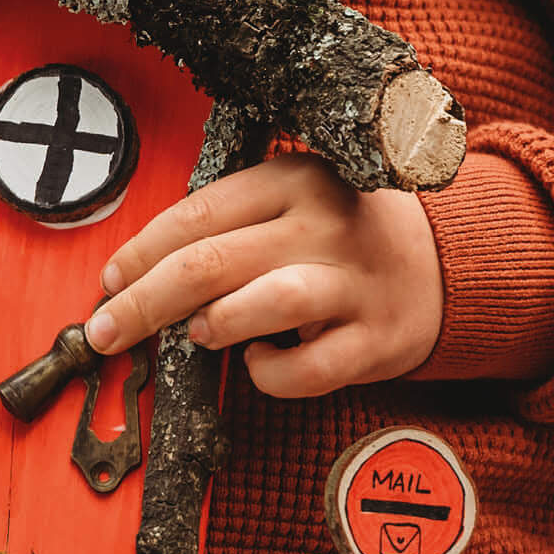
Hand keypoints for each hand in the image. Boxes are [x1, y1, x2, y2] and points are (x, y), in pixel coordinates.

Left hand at [82, 155, 442, 397]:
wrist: (446, 263)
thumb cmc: (341, 240)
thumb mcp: (289, 207)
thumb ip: (225, 231)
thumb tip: (133, 278)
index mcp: (291, 180)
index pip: (195, 213)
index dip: (138, 253)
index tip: (107, 282)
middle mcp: (322, 225)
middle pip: (212, 260)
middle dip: (144, 301)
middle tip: (108, 330)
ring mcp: (353, 281)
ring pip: (268, 301)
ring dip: (216, 323)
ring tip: (195, 334)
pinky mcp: (376, 337)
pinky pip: (311, 367)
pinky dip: (272, 373)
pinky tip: (260, 361)